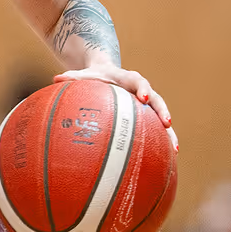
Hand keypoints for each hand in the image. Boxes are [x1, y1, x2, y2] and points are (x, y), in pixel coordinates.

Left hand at [54, 64, 177, 151]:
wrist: (108, 73)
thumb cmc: (95, 76)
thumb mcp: (85, 75)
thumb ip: (73, 77)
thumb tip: (56, 79)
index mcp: (129, 79)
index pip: (139, 82)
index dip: (142, 89)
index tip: (143, 98)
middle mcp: (143, 90)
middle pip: (157, 100)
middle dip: (163, 112)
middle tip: (167, 124)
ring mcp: (147, 104)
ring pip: (162, 117)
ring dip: (169, 132)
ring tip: (174, 149)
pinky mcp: (147, 115)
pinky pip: (156, 128)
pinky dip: (161, 141)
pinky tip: (166, 158)